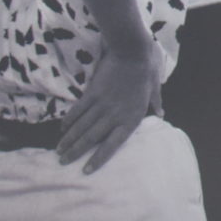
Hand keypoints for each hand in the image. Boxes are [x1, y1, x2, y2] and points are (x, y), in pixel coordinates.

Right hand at [57, 48, 159, 172]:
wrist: (131, 50)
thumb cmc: (146, 68)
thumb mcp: (155, 87)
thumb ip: (156, 103)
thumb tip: (162, 114)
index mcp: (132, 118)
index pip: (112, 145)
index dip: (98, 158)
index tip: (86, 170)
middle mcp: (115, 115)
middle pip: (92, 138)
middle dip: (76, 152)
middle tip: (63, 162)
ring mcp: (101, 104)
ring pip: (81, 127)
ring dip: (68, 140)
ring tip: (58, 151)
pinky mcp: (91, 93)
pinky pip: (77, 111)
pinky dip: (68, 121)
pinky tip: (61, 130)